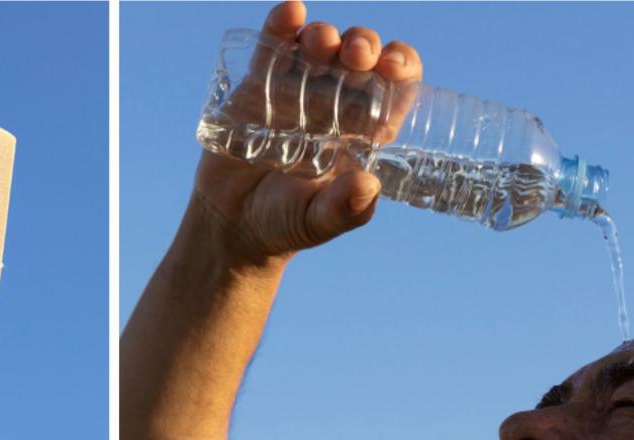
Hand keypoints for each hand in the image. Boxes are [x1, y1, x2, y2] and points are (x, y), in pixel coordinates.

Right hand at [192, 1, 423, 261]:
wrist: (232, 223)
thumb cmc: (287, 224)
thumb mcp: (319, 222)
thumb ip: (345, 209)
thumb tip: (368, 184)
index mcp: (364, 129)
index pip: (395, 86)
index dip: (401, 66)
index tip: (392, 66)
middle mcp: (336, 102)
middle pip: (360, 57)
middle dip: (363, 44)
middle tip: (355, 54)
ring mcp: (298, 89)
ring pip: (320, 46)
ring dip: (325, 35)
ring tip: (319, 43)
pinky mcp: (259, 84)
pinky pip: (273, 46)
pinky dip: (282, 24)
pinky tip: (291, 13)